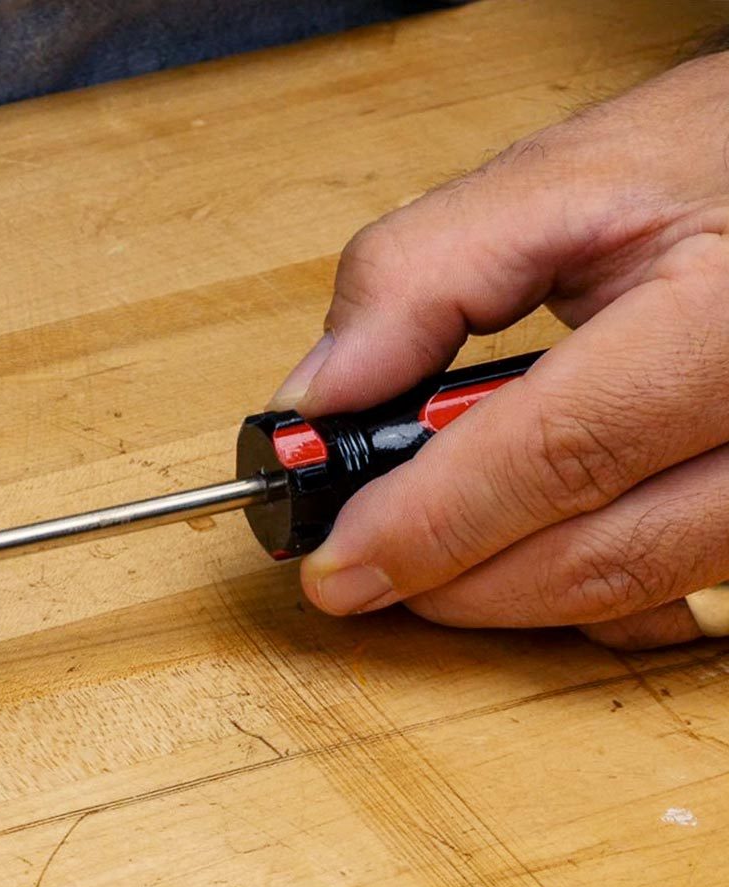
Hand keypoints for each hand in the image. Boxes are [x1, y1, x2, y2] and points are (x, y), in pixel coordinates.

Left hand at [270, 53, 728, 649]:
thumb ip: (422, 276)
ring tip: (424, 550)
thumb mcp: (561, 184)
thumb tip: (322, 393)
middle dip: (452, 578)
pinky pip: (671, 596)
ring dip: (503, 593)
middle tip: (359, 565)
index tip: (334, 564)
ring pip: (632, 594)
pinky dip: (579, 595)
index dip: (431, 524)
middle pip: (597, 555)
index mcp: (726, 318)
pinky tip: (524, 550)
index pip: (559, 454)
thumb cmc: (707, 166)